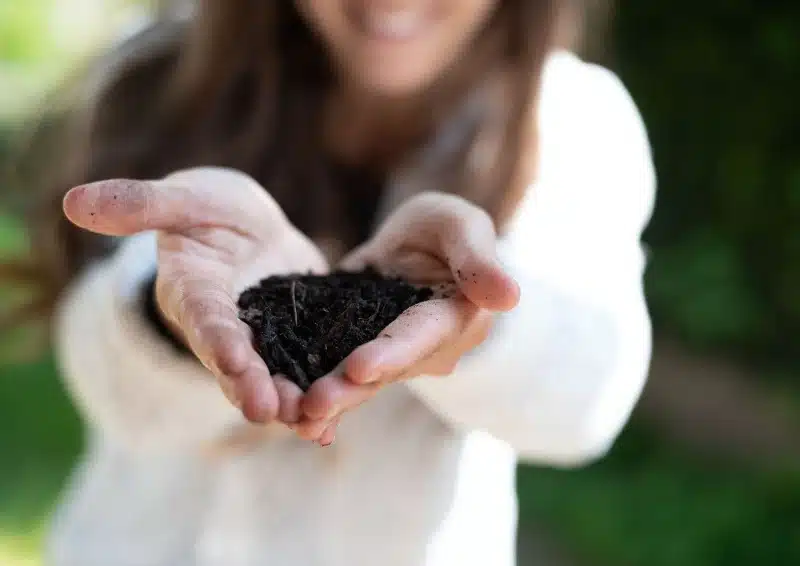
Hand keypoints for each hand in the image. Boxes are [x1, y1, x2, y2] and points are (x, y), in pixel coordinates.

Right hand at [63, 167, 327, 425]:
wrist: (246, 229)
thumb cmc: (208, 209)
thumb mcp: (184, 199)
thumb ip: (142, 204)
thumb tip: (72, 201)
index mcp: (193, 291)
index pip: (202, 316)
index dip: (215, 337)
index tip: (231, 358)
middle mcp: (221, 327)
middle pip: (234, 360)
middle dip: (250, 386)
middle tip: (270, 412)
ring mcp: (258, 338)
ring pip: (270, 377)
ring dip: (288, 403)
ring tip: (311, 425)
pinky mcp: (292, 341)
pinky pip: (303, 372)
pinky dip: (316, 397)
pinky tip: (330, 430)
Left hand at [292, 192, 520, 442]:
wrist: (417, 245)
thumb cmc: (445, 229)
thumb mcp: (461, 226)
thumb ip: (477, 258)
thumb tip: (510, 296)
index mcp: (454, 317)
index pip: (422, 337)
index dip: (393, 353)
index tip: (361, 367)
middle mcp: (425, 348)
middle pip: (387, 370)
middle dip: (351, 388)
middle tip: (314, 405)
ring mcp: (392, 355)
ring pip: (360, 380)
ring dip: (330, 399)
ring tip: (294, 415)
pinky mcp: (360, 350)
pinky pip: (337, 372)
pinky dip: (314, 388)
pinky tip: (286, 411)